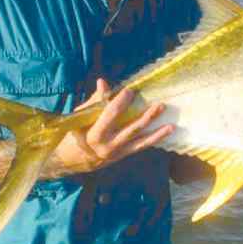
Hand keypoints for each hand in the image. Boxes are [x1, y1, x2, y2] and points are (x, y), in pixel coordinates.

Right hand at [53, 78, 173, 172]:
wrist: (71, 160)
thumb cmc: (75, 133)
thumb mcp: (80, 117)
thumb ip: (95, 101)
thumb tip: (104, 82)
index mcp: (94, 134)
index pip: (111, 115)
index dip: (121, 101)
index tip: (130, 90)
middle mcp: (107, 146)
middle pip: (131, 129)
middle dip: (146, 116)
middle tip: (159, 104)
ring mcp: (116, 153)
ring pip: (140, 141)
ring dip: (157, 132)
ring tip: (171, 124)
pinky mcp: (122, 156)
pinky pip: (141, 147)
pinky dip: (154, 139)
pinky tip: (166, 132)